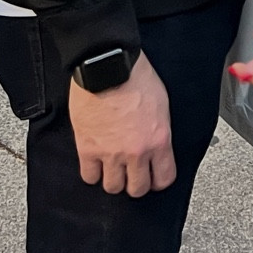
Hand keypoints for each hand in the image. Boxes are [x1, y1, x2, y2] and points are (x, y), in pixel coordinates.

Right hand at [68, 51, 174, 195]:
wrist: (107, 63)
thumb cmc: (135, 75)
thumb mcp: (161, 102)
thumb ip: (159, 130)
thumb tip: (156, 144)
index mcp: (159, 140)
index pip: (164, 179)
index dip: (158, 180)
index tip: (153, 176)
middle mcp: (137, 152)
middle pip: (137, 189)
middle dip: (135, 182)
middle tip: (131, 172)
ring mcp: (111, 153)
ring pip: (113, 187)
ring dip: (113, 178)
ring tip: (112, 166)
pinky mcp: (88, 148)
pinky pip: (89, 176)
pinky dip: (92, 172)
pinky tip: (95, 161)